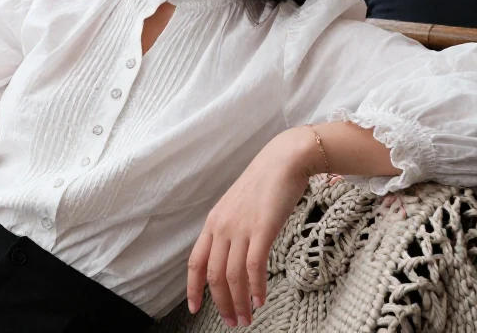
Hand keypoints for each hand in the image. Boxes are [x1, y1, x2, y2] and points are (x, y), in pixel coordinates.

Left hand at [187, 127, 316, 327]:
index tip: (194, 307)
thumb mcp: (239, 207)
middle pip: (214, 275)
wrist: (283, 160)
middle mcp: (222, 227)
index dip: (193, 287)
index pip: (195, 261)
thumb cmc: (265, 184)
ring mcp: (240, 228)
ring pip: (232, 275)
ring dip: (239, 301)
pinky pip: (254, 266)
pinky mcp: (262, 229)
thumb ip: (233, 230)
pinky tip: (260, 299)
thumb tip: (235, 255)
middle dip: (221, 303)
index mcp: (213, 222)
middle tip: (232, 321)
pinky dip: (256, 287)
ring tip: (247, 317)